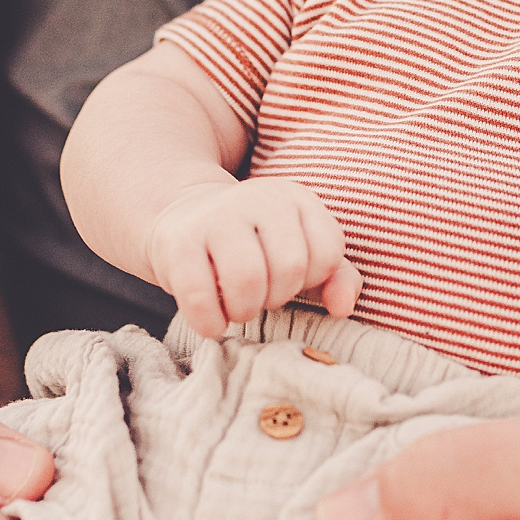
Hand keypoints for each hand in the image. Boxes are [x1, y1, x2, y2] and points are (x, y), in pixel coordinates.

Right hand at [145, 177, 361, 336]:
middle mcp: (259, 197)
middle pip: (289, 268)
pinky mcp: (177, 241)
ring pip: (248, 279)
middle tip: (258, 296)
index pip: (328, 252)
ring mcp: (215, 216)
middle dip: (276, 297)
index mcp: (296, 198)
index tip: (285, 278)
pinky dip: (209, 321)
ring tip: (236, 306)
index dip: (310, 280)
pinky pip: (200, 295)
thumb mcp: (301, 251)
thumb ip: (336, 276)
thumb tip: (342, 307)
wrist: (183, 218)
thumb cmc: (253, 245)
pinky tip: (211, 321)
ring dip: (244, 310)